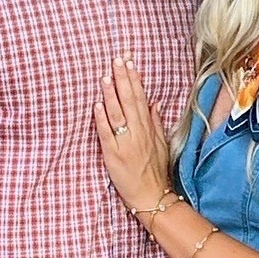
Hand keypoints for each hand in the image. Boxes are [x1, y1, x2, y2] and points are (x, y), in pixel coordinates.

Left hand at [94, 57, 172, 214]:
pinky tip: (97, 105)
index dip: (134, 79)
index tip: (129, 63)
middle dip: (123, 79)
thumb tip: (154, 103)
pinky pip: (107, 134)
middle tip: (116, 60)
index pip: (141, 98)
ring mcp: (125, 144)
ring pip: (118, 114)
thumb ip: (156, 123)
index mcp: (148, 129)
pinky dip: (102, 119)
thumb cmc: (156, 172)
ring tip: (106, 76)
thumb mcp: (161, 145)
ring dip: (111, 95)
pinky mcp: (113, 156)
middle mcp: (138, 133)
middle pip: (130, 101)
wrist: (152, 197)